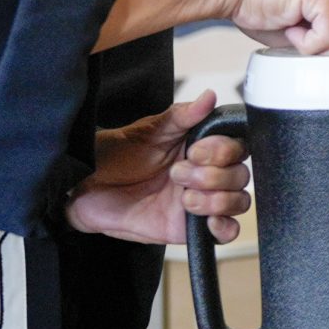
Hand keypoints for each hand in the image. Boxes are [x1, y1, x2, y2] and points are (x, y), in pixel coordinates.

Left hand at [67, 91, 251, 245]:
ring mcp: (201, 201)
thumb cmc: (115, 156)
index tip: (196, 150)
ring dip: (217, 200)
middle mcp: (206, 173)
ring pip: (238, 201)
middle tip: (178, 174)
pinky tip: (207, 220)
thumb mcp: (147, 131)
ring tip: (184, 198)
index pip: (236, 146)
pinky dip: (225, 226)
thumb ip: (181, 115)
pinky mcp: (191, 227)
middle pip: (241, 175)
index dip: (223, 150)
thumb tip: (208, 97)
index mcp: (200, 146)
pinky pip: (227, 231)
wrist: (86, 190)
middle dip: (214, 176)